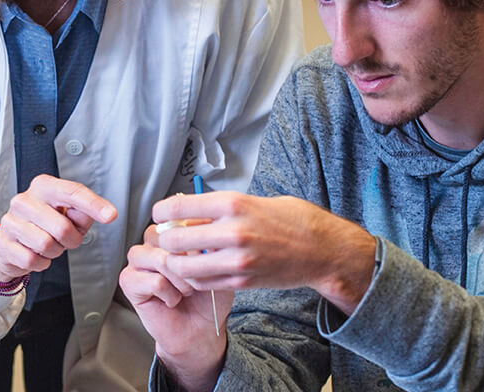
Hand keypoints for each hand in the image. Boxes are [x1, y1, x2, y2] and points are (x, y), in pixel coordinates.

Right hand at [0, 174, 116, 281]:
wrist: (10, 243)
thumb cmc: (43, 225)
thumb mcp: (67, 215)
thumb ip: (83, 213)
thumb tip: (98, 214)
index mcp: (43, 186)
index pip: (72, 192)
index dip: (94, 204)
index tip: (111, 215)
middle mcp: (23, 200)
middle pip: (61, 226)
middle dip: (71, 240)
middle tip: (67, 239)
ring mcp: (10, 222)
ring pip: (46, 245)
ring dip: (55, 251)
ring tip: (49, 245)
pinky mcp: (3, 243)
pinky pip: (32, 260)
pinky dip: (41, 263)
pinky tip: (36, 254)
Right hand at [120, 223, 229, 391]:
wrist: (200, 330)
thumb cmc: (209, 298)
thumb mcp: (219, 266)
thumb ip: (209, 244)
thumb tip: (203, 226)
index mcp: (172, 233)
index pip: (177, 217)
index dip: (194, 235)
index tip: (208, 252)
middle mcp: (152, 242)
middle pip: (165, 235)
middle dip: (187, 260)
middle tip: (197, 279)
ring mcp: (138, 260)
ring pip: (158, 257)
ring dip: (179, 278)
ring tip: (186, 291)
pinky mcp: (129, 280)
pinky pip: (153, 280)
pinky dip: (169, 294)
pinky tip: (172, 300)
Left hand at [153, 191, 375, 313]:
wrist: (322, 250)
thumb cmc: (290, 220)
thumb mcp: (252, 201)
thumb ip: (218, 208)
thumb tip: (184, 212)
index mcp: (233, 204)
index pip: (177, 207)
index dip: (161, 212)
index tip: (160, 215)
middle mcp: (232, 231)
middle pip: (174, 240)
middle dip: (165, 239)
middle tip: (168, 238)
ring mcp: (237, 260)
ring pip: (183, 267)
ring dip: (175, 262)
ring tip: (180, 256)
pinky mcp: (241, 281)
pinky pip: (202, 282)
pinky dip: (193, 276)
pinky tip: (198, 268)